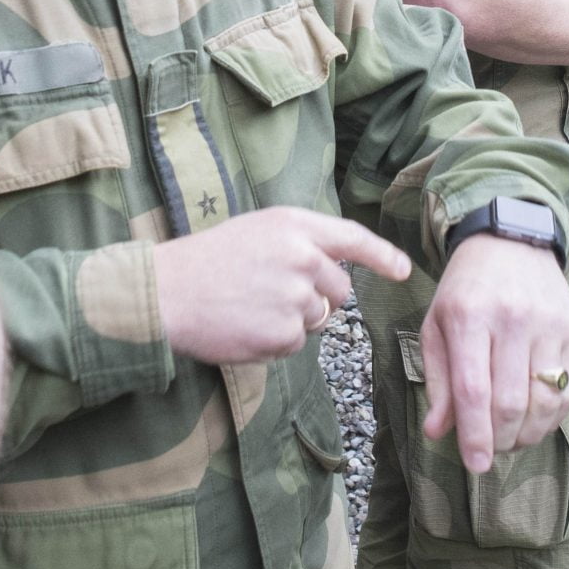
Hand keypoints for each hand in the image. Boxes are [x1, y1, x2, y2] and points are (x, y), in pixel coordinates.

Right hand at [154, 208, 411, 364]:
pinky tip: (244, 326)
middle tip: (271, 293)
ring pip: (318, 319)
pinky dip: (274, 340)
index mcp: (294, 225)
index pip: (352, 239)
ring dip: (293, 319)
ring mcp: (295, 296)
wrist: (165, 292)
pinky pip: (295, 343)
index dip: (383, 256)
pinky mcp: (283, 332)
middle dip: (317, 297)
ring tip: (250, 306)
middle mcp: (302, 257)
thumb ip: (300, 244)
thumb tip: (333, 274)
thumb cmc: (206, 261)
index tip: (404, 270)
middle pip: (339, 290)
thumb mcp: (257, 232)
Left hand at [420, 233, 568, 472]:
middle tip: (489, 450)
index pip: (474, 391)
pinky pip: (568, 390)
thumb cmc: (465, 291)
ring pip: (543, 402)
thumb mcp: (436, 326)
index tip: (475, 465)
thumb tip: (438, 432)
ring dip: (526, 435)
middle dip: (499, 440)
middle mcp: (513, 319)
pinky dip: (551, 418)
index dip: (475, 436)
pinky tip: (534, 421)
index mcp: (468, 316)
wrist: (510, 243)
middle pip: (511, 403)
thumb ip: (438, 381)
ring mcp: (549, 324)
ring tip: (510, 438)